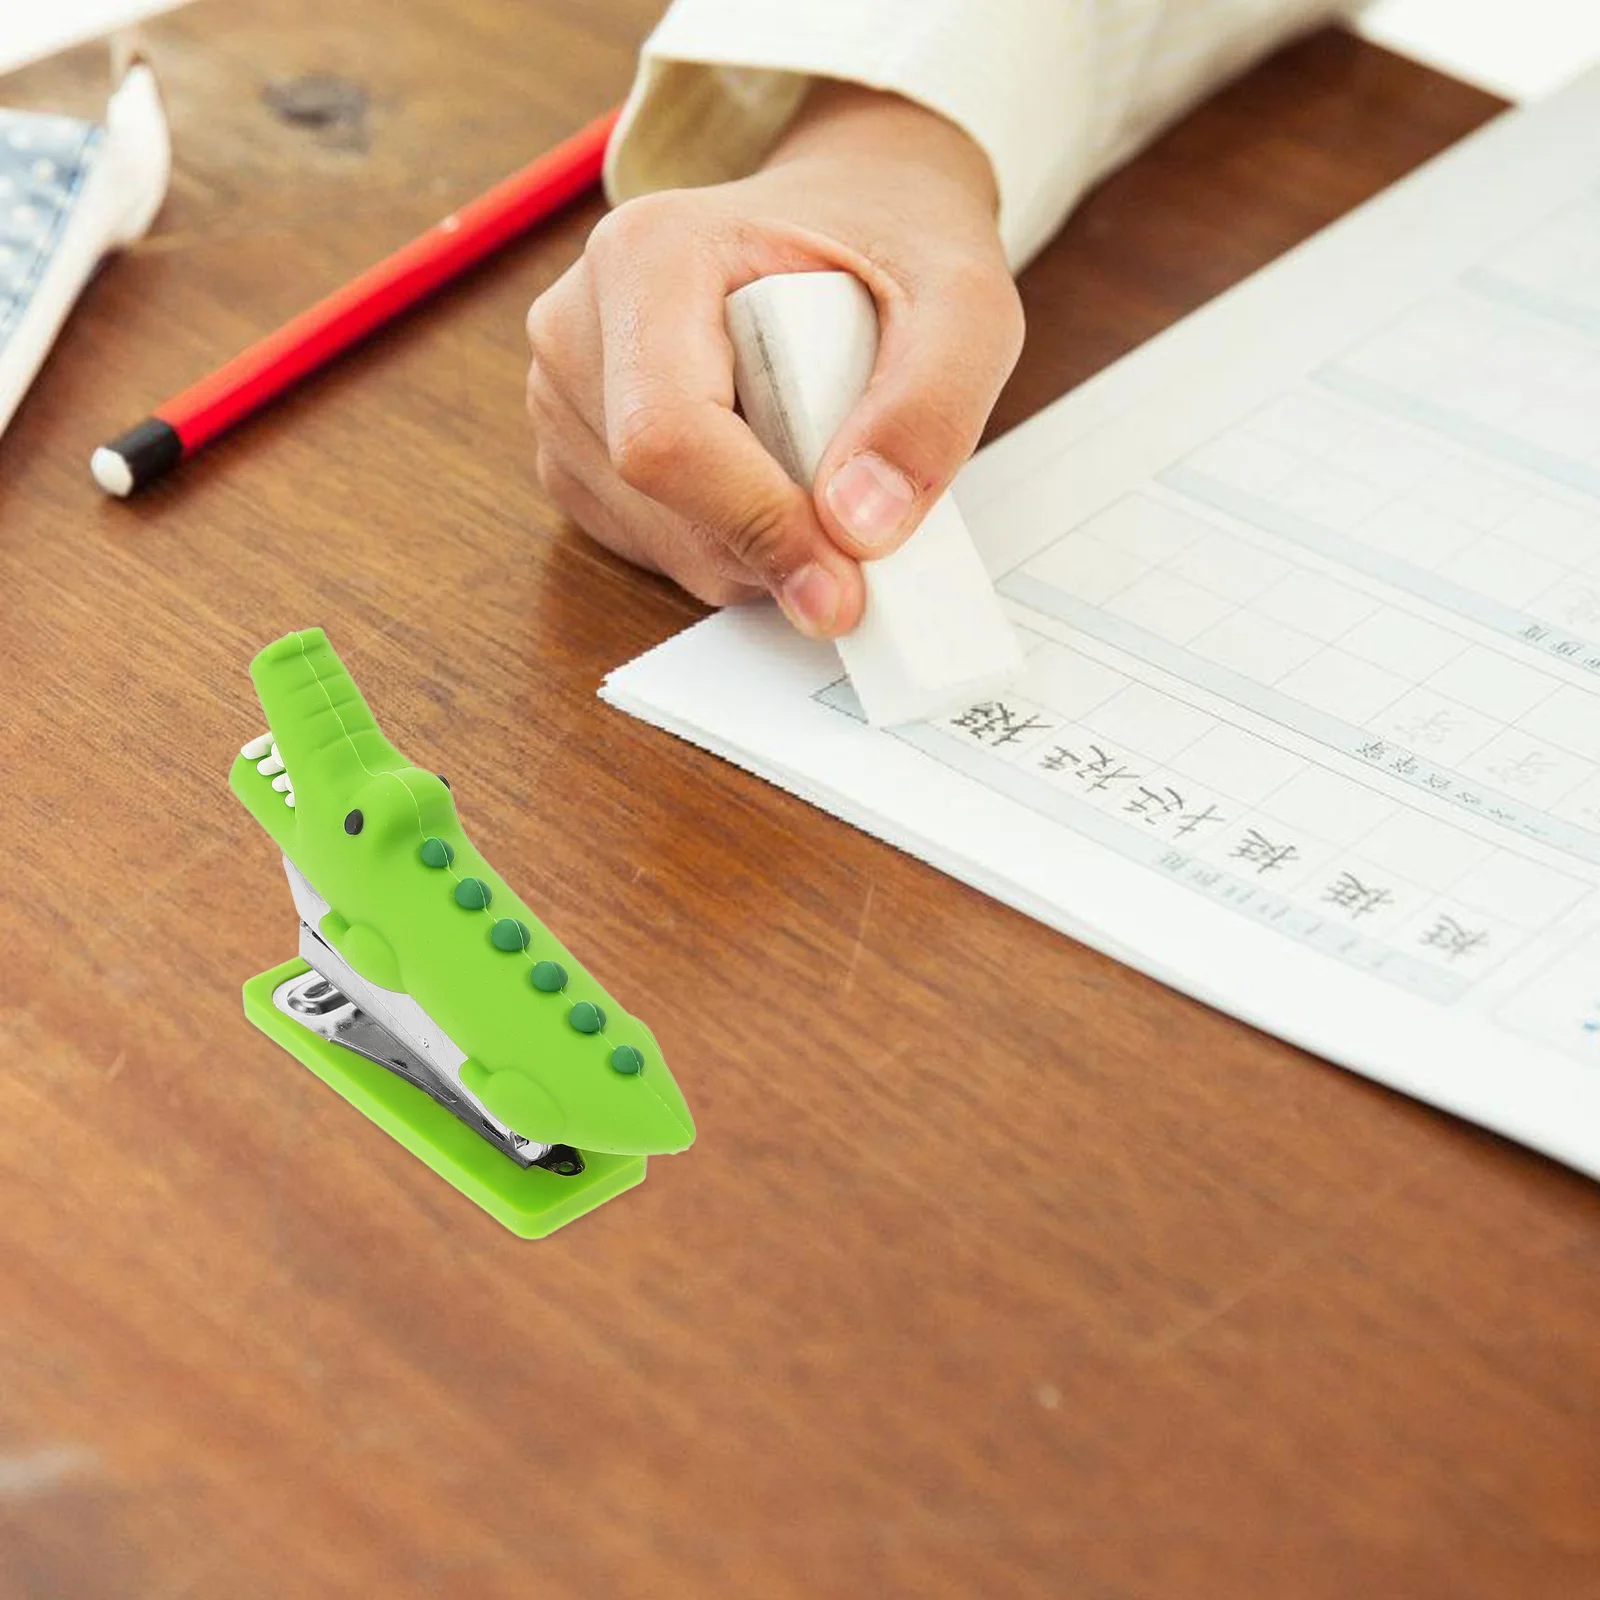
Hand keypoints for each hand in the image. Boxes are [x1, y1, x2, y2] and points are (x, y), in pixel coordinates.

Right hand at [524, 82, 1023, 637]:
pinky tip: (778, 483)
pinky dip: (736, 552)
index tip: (845, 581)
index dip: (756, 522)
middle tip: (867, 507)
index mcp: (647, 255)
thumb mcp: (966, 305)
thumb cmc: (897, 244)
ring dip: (762, 554)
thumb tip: (860, 530)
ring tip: (822, 465)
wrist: (854, 214)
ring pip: (663, 545)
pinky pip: (656, 552)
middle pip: (663, 503)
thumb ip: (929, 412)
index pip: (668, 435)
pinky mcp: (577, 460)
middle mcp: (579, 326)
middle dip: (776, 542)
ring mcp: (564, 398)